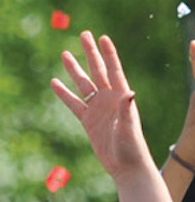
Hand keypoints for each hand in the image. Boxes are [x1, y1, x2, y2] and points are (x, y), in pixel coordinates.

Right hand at [50, 31, 150, 179]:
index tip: (103, 37)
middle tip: (84, 34)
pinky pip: (73, 103)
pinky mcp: (88, 121)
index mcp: (122, 98)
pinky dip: (64, 93)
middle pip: (98, 71)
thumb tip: (129, 92)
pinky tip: (54, 82)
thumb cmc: (132, 149)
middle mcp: (110, 100)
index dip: (109, 54)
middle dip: (90, 53)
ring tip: (64, 53)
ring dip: (74, 69)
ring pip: (83, 84)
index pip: (114, 70)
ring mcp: (98, 109)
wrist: (126, 167)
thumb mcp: (129, 128)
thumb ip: (127, 111)